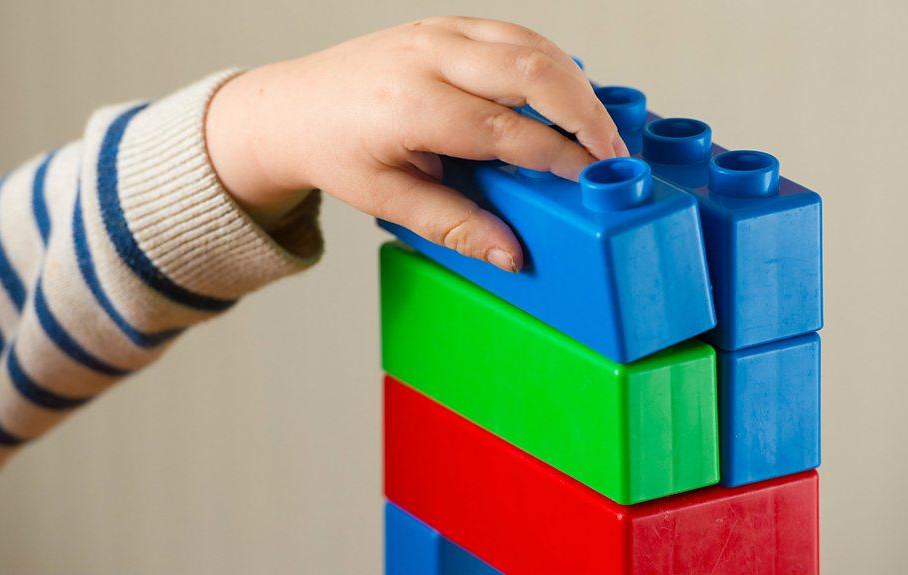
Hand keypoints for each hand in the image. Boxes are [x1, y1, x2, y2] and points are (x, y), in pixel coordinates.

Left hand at [206, 16, 627, 271]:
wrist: (293, 108)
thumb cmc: (335, 151)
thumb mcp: (388, 200)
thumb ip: (455, 226)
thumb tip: (512, 253)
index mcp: (412, 105)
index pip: (507, 130)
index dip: (559, 157)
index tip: (592, 182)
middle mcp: (428, 56)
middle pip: (532, 71)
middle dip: (585, 114)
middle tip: (614, 154)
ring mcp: (438, 31)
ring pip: (531, 45)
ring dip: (575, 85)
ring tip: (600, 130)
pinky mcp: (446, 24)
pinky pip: (514, 34)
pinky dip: (550, 63)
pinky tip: (566, 96)